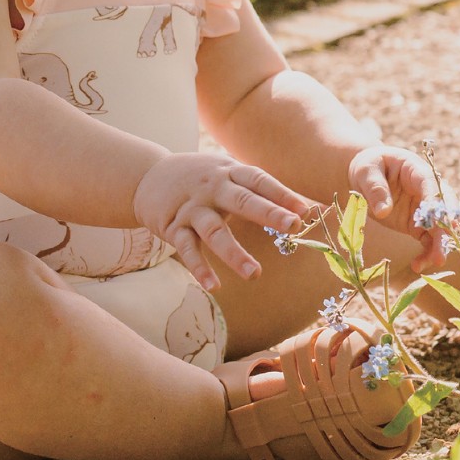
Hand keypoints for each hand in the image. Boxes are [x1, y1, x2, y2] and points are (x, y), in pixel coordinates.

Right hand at [133, 153, 316, 290]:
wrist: (147, 175)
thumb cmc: (201, 178)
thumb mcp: (227, 173)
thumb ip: (262, 190)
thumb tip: (312, 208)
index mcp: (229, 172)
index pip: (259, 180)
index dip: (282, 194)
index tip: (306, 210)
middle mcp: (211, 187)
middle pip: (241, 200)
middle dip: (267, 212)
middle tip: (292, 226)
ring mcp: (191, 208)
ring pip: (214, 231)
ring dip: (234, 253)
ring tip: (254, 275)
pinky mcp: (173, 227)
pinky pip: (187, 249)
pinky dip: (200, 268)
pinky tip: (214, 286)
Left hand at [348, 145, 455, 272]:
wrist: (365, 176)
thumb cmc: (368, 167)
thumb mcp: (367, 171)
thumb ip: (375, 188)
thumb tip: (384, 211)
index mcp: (417, 171)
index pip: (432, 185)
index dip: (437, 202)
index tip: (439, 219)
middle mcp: (427, 192)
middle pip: (444, 209)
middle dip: (446, 227)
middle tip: (445, 244)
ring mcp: (424, 211)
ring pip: (439, 229)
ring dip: (439, 245)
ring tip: (434, 262)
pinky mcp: (417, 225)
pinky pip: (427, 241)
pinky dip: (426, 253)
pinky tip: (418, 266)